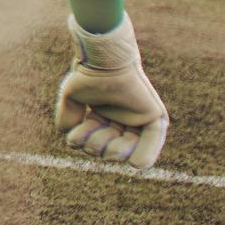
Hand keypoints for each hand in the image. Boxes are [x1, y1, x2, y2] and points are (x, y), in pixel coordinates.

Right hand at [54, 14, 168, 168]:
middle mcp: (123, 122)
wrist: (104, 61)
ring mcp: (140, 122)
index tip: (81, 123)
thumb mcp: (72, 100)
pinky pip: (151, 147)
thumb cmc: (88, 76)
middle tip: (94, 124)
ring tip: (107, 129)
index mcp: (105, 118)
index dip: (83, 140)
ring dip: (111, 149)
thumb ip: (68, 120)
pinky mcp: (155, 119)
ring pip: (126, 155)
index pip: (93, 144)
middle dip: (96, 145)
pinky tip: (134, 163)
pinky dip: (144, 157)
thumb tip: (72, 141)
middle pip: (107, 153)